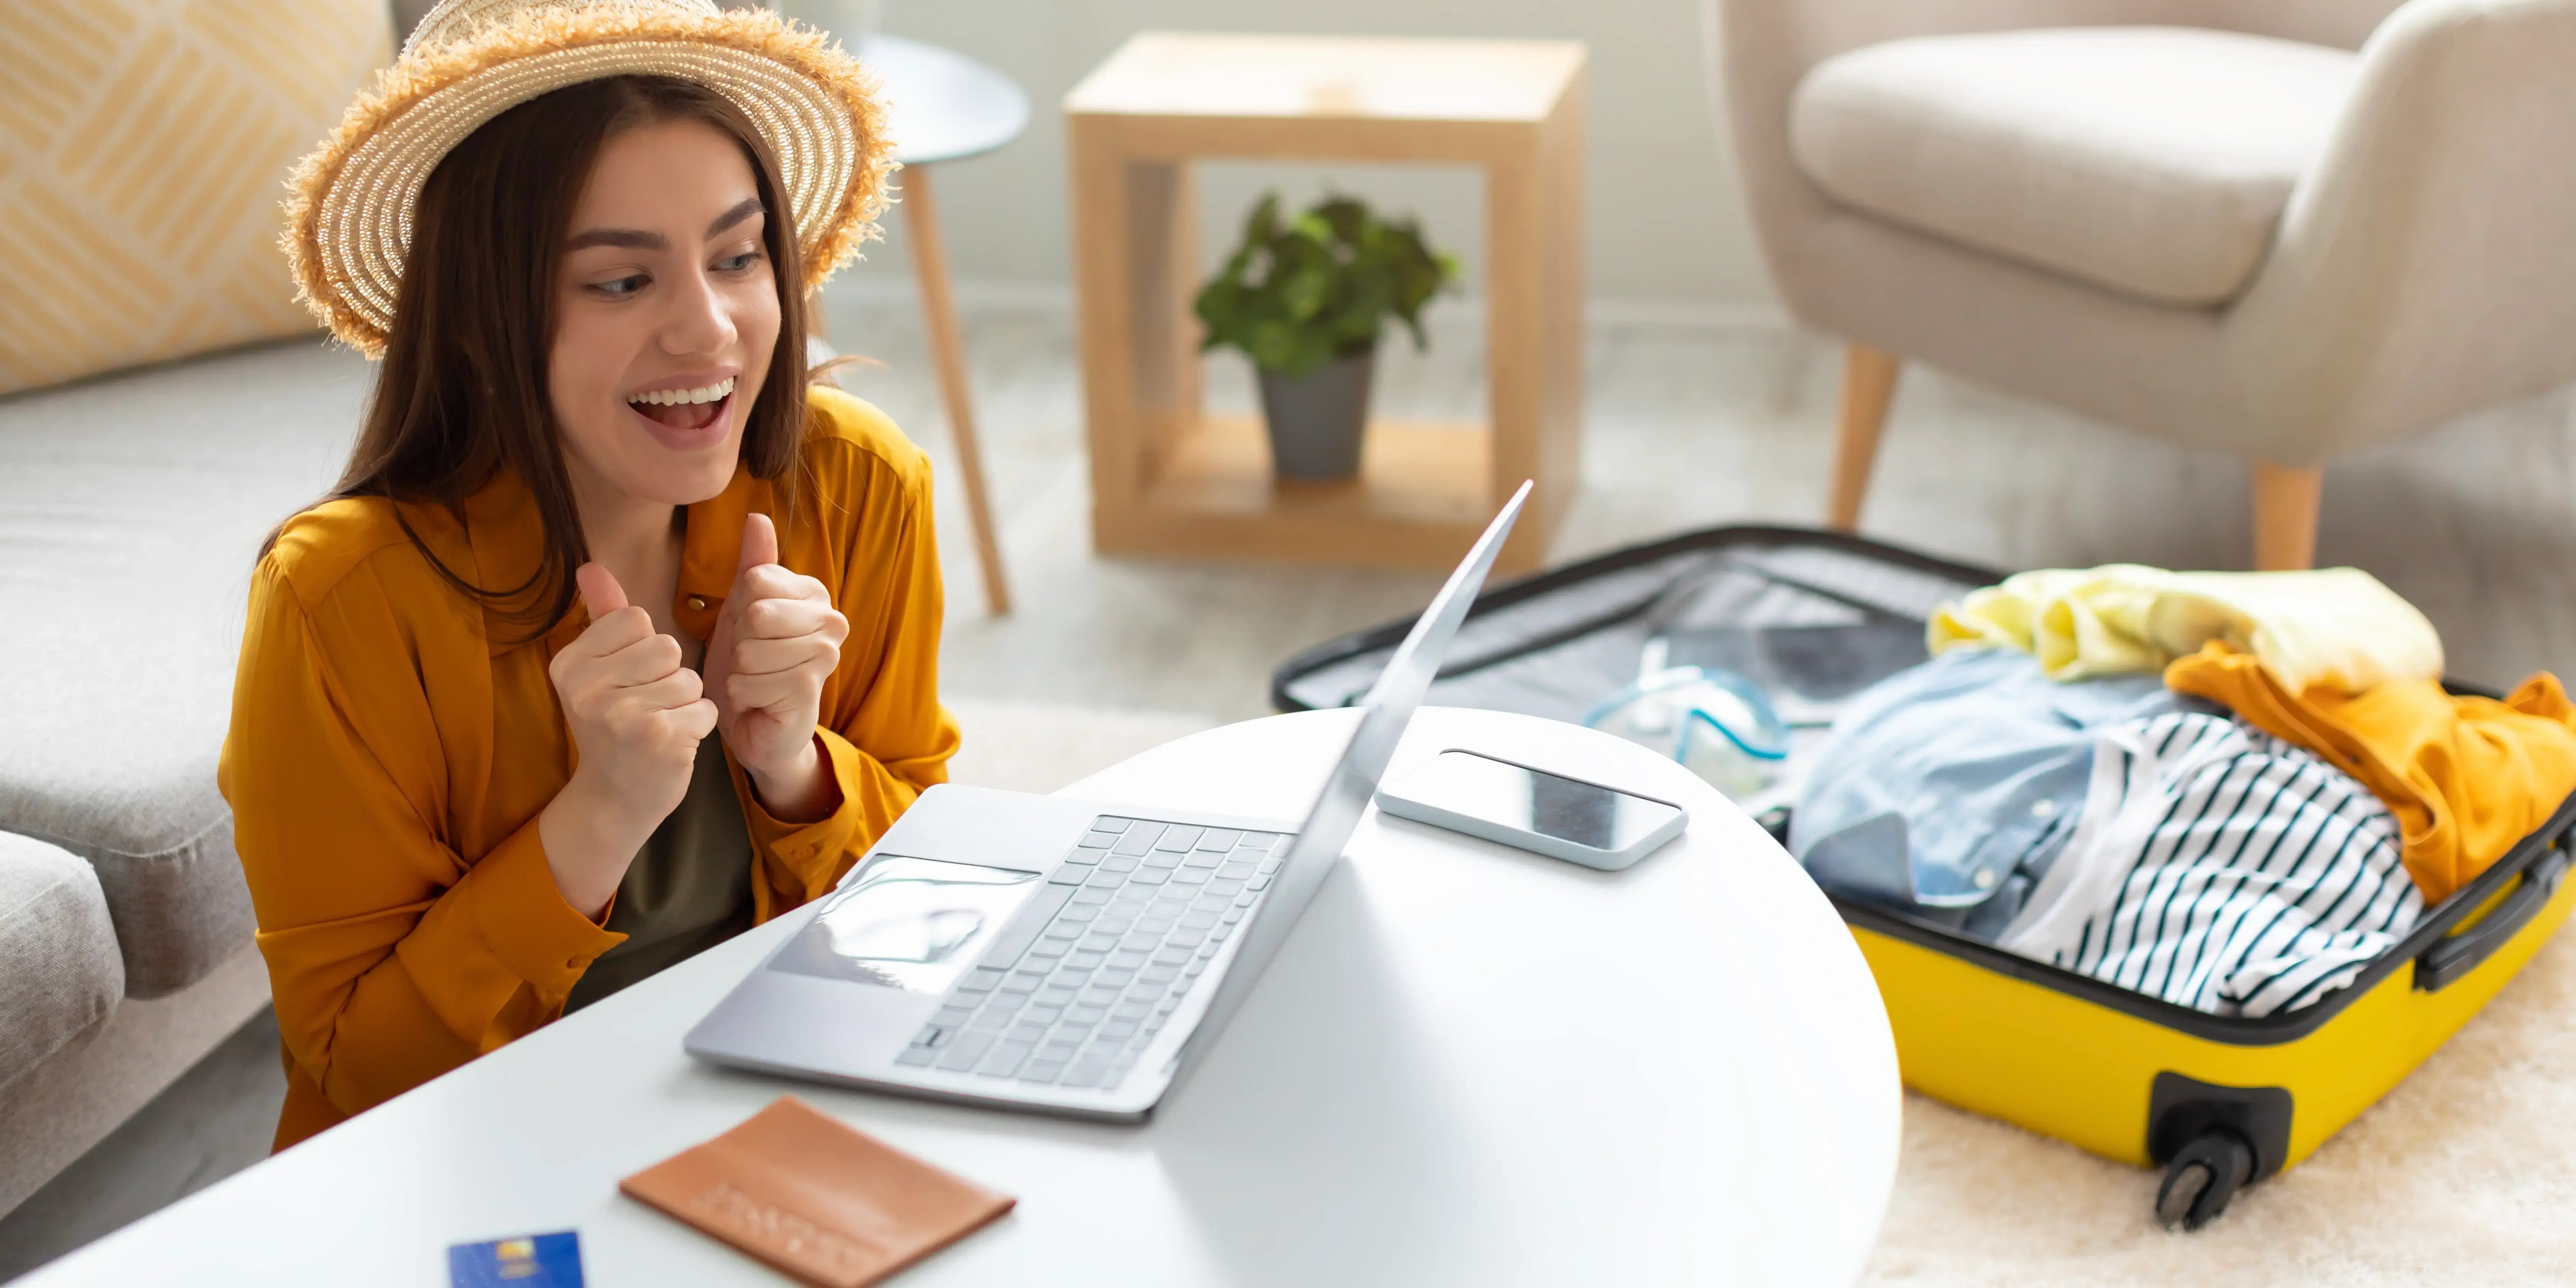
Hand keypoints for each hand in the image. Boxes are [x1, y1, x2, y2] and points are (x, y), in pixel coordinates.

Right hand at [539, 563, 718, 916]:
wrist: (615, 797)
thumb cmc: (613, 724)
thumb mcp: (598, 669)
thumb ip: (601, 615)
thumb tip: (590, 565)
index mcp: (568, 664)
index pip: (635, 619)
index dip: (644, 647)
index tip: (625, 680)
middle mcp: (587, 690)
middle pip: (667, 646)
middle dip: (669, 675)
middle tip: (644, 707)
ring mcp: (622, 717)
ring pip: (690, 678)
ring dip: (685, 702)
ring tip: (658, 725)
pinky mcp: (660, 740)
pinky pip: (706, 708)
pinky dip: (699, 725)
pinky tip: (672, 744)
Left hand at [703, 513, 846, 820]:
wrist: (759, 721)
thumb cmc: (752, 663)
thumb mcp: (744, 607)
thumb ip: (754, 562)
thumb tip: (757, 516)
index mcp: (813, 593)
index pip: (757, 581)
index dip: (739, 608)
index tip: (750, 629)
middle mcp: (830, 620)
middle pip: (756, 613)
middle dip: (740, 641)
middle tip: (750, 659)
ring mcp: (826, 656)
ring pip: (753, 649)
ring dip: (740, 670)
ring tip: (755, 679)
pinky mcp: (811, 689)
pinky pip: (753, 681)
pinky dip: (744, 694)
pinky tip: (759, 700)